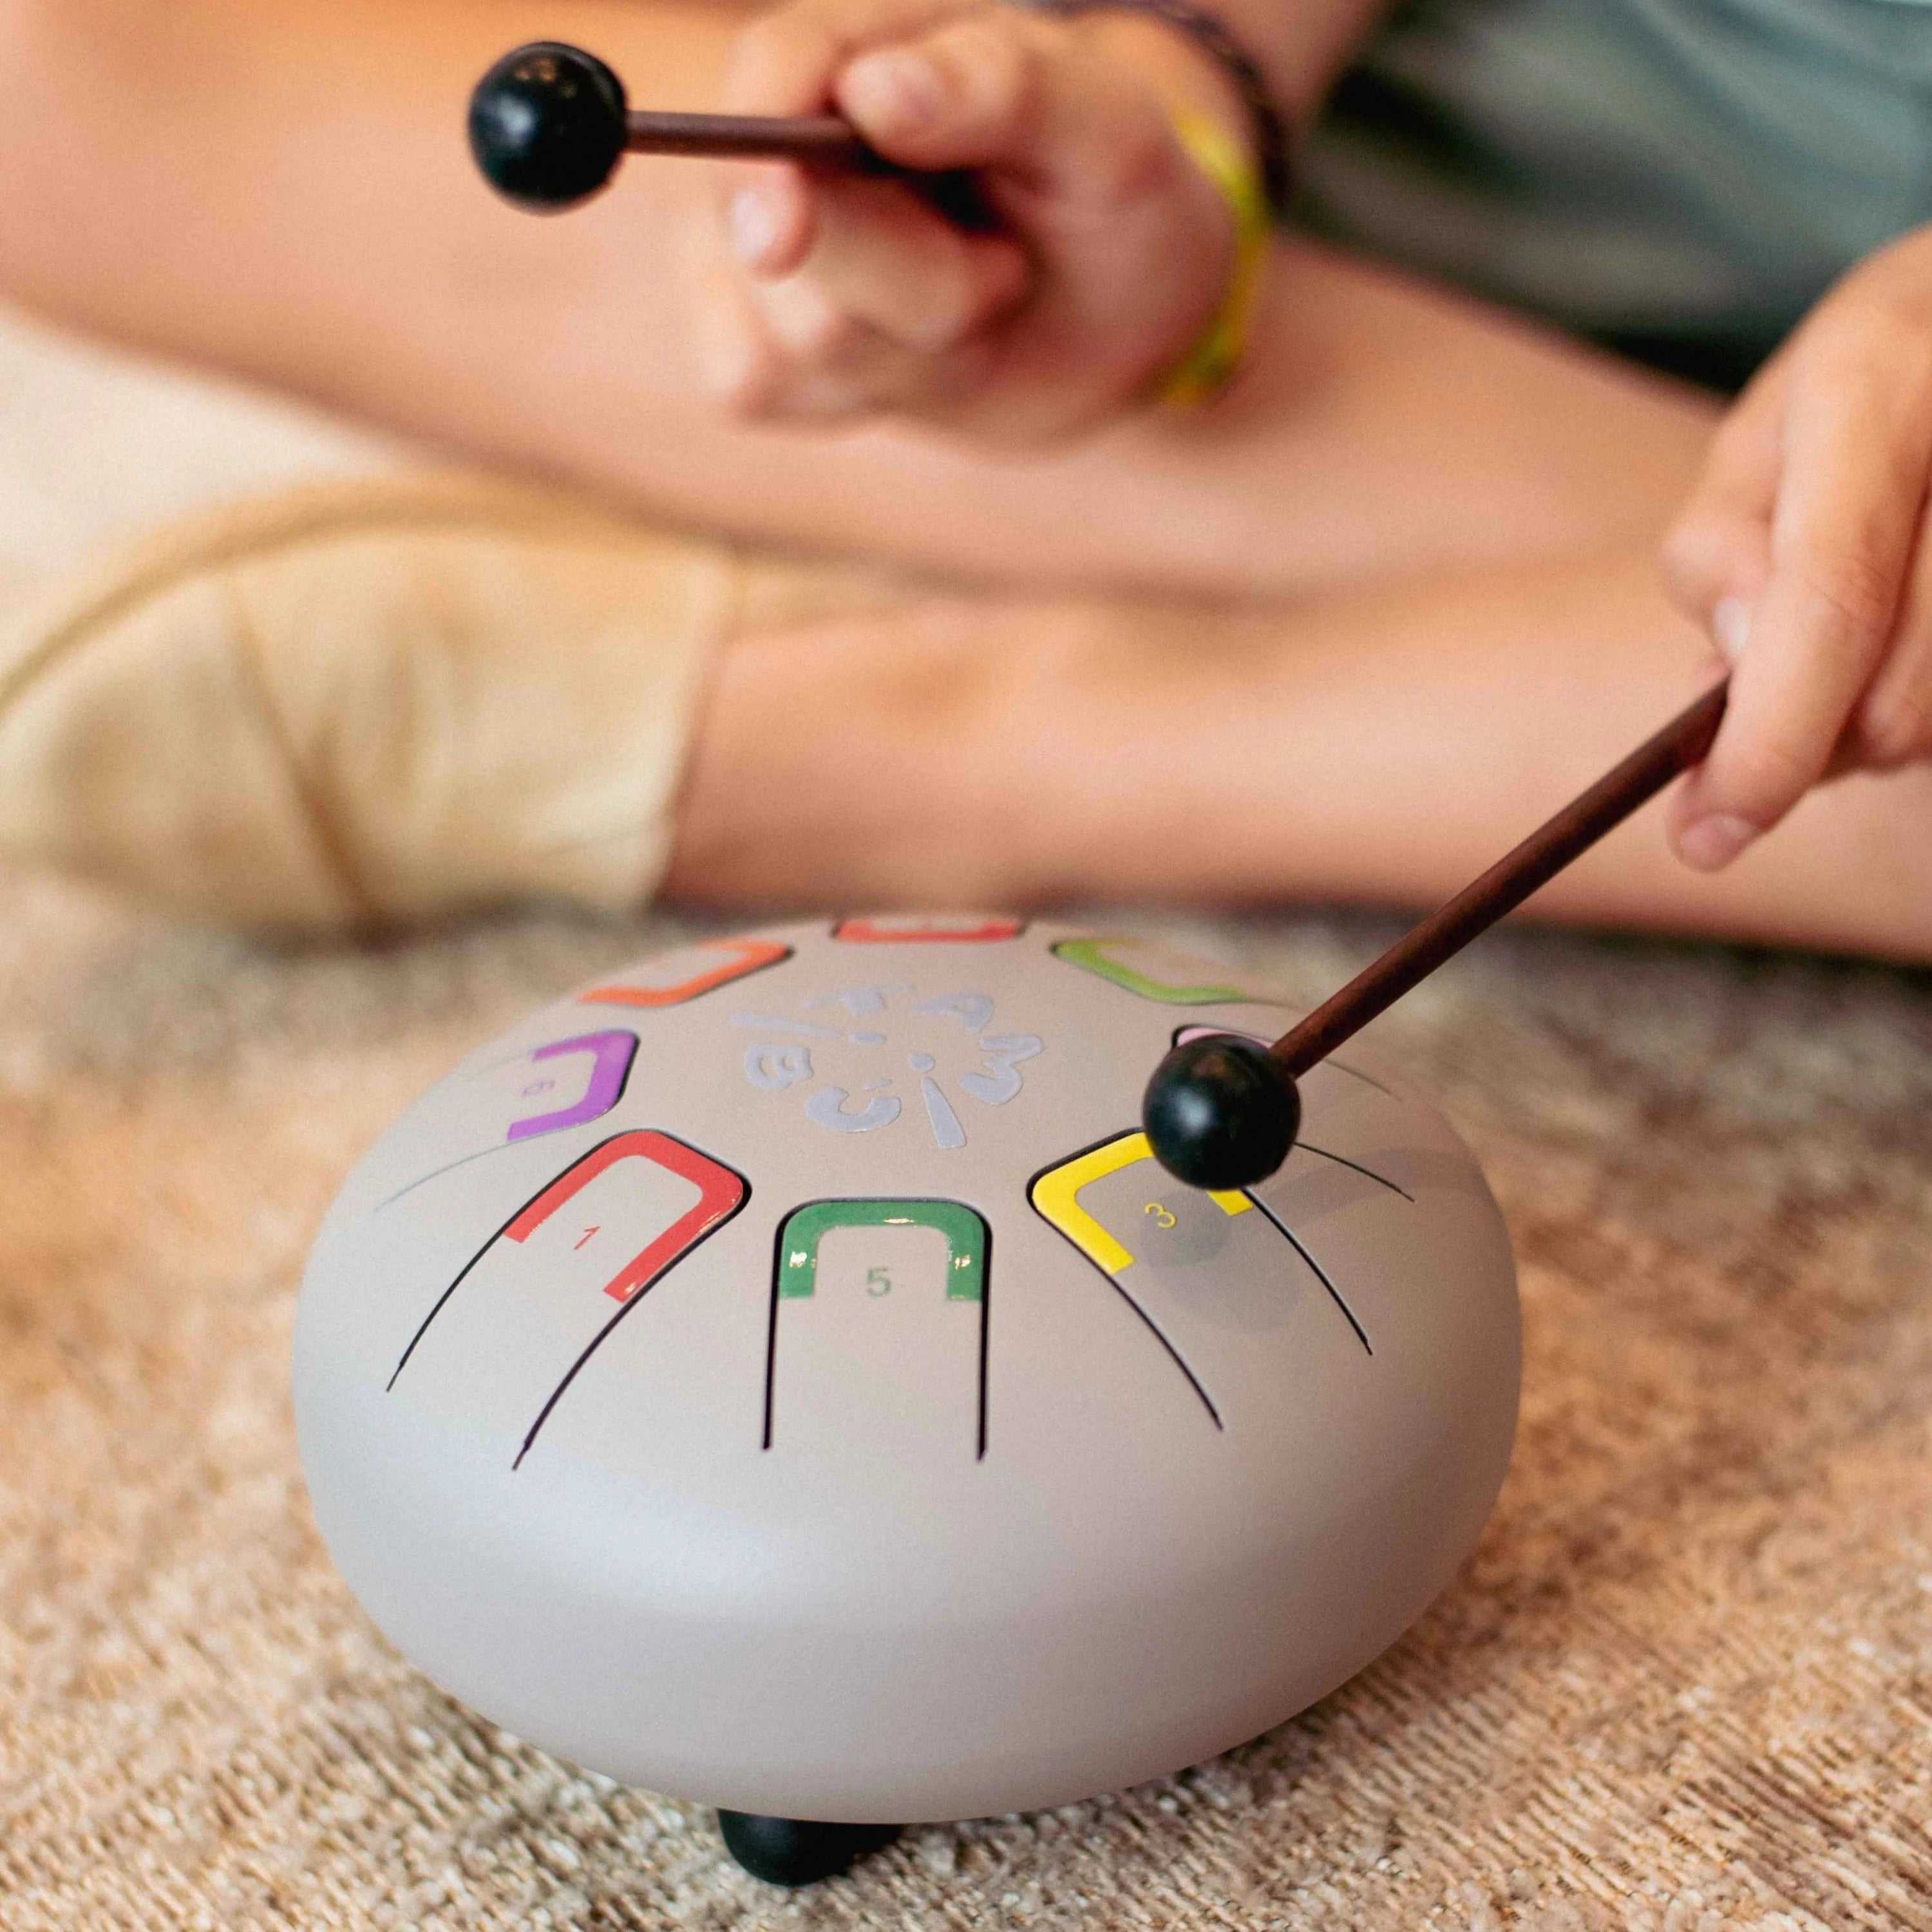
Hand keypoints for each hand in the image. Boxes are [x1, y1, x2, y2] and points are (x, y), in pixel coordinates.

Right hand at [696, 0, 1248, 441]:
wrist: (1122, 325)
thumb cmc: (1113, 206)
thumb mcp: (1106, 136)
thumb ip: (1002, 89)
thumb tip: (872, 88)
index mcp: (878, 39)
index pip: (778, 67)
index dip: (764, 148)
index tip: (781, 236)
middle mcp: (798, 132)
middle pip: (782, 229)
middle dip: (916, 283)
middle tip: (1004, 269)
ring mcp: (763, 238)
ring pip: (786, 328)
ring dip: (911, 344)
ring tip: (979, 299)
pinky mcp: (757, 337)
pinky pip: (757, 385)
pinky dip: (859, 390)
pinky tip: (922, 358)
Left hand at [1662, 225, 1931, 868]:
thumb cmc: (1876, 376)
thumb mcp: (1763, 434)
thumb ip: (1722, 549)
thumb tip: (1726, 680)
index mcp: (1884, 386)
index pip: (1829, 606)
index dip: (1766, 746)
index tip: (1703, 837)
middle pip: (1897, 694)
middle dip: (1811, 747)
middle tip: (1770, 716)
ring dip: (1876, 732)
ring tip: (1853, 653)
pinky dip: (1925, 702)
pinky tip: (1908, 643)